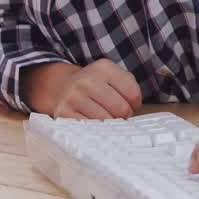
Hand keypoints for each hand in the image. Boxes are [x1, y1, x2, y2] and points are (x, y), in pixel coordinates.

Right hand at [23, 59, 142, 118]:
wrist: (64, 87)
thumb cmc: (96, 85)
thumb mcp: (114, 77)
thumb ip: (131, 88)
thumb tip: (133, 110)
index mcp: (103, 68)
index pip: (133, 94)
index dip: (135, 104)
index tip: (130, 104)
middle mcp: (86, 80)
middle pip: (121, 110)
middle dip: (123, 116)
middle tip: (117, 114)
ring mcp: (73, 97)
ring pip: (106, 122)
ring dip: (110, 124)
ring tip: (104, 117)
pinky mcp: (63, 113)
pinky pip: (91, 130)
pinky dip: (95, 130)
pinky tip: (93, 123)